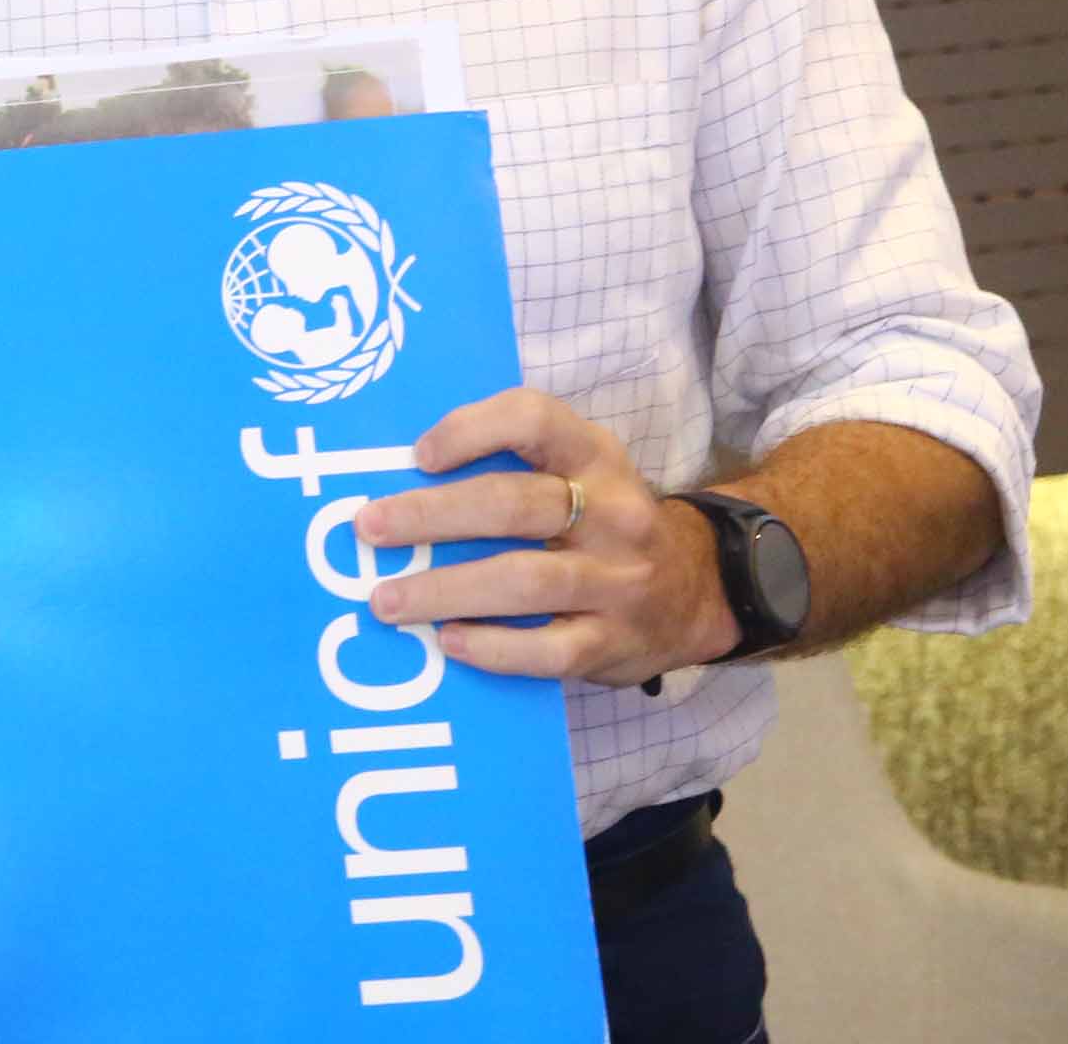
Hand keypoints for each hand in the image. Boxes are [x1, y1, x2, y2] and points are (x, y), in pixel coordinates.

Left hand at [349, 386, 735, 686]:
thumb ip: (510, 468)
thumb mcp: (577, 476)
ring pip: (524, 581)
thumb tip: (399, 483)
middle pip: (513, 505)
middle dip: (433, 515)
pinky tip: (450, 643)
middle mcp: (612, 513)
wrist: (697, 591)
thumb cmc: (601, 524)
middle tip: (370, 528)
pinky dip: (495, 648)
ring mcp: (618, 581)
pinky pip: (549, 648)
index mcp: (594, 456)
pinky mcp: (614, 641)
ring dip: (446, 590)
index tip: (418, 456)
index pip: (533, 419)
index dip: (471, 429)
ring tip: (387, 600)